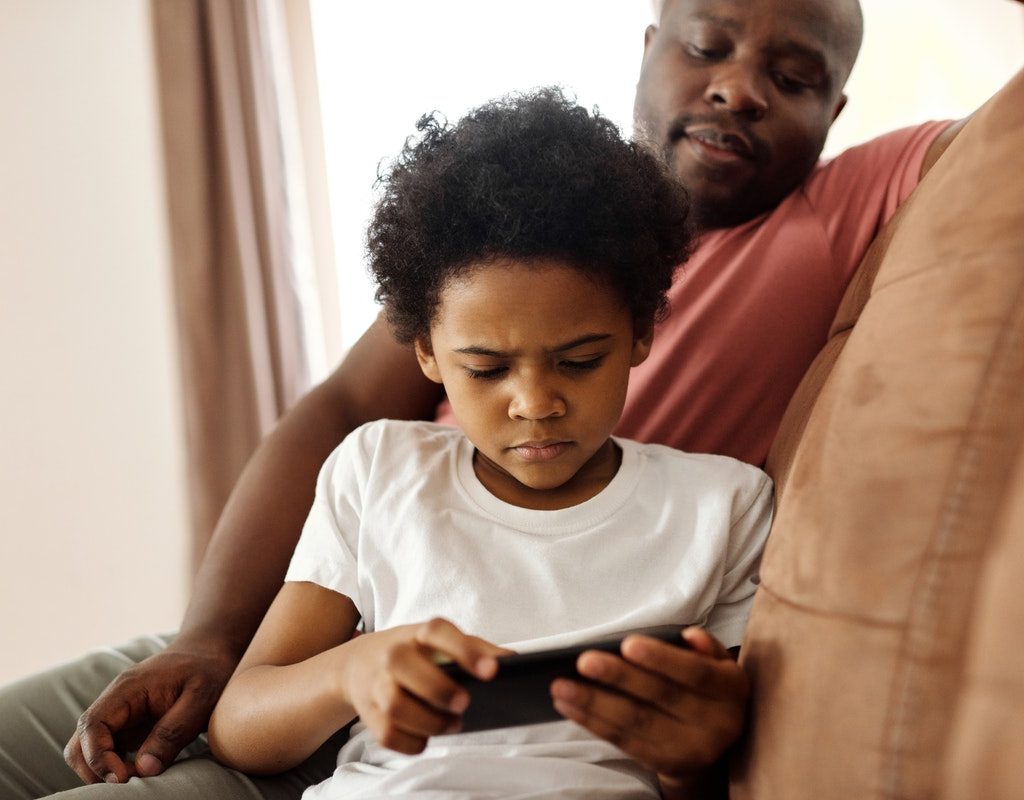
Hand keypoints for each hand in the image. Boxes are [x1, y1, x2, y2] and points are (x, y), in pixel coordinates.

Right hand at [64, 640, 237, 784]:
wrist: (210, 651)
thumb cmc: (208, 670)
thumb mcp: (201, 697)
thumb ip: (173, 732)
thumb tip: (144, 769)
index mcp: (128, 688)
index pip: (92, 725)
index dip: (99, 757)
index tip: (123, 778)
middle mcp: (115, 701)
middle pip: (80, 741)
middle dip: (95, 769)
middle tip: (130, 783)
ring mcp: (120, 714)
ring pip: (88, 749)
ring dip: (103, 770)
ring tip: (137, 779)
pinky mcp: (128, 725)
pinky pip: (108, 750)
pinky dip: (115, 766)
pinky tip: (141, 771)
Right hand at [338, 618, 509, 754]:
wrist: (360, 663)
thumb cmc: (415, 652)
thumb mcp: (442, 643)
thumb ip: (477, 649)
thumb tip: (513, 661)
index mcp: (417, 633)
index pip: (437, 631)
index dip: (465, 650)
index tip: (492, 671)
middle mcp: (392, 654)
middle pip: (405, 667)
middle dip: (439, 690)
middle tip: (465, 704)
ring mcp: (376, 683)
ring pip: (395, 706)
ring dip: (429, 722)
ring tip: (454, 724)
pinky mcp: (368, 713)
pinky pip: (387, 735)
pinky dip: (412, 743)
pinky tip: (427, 737)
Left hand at [550, 627, 747, 798]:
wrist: (715, 741)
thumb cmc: (707, 686)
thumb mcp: (717, 663)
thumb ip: (705, 647)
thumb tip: (689, 636)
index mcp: (732, 689)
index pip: (696, 673)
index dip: (662, 659)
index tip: (627, 643)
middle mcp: (718, 723)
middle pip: (660, 697)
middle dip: (619, 678)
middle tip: (583, 661)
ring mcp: (691, 748)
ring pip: (636, 723)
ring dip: (594, 703)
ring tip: (562, 686)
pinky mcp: (666, 764)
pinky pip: (624, 741)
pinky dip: (593, 722)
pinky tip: (569, 706)